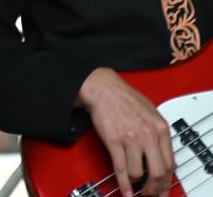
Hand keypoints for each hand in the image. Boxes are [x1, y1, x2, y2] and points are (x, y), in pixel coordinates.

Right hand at [77, 68, 173, 196]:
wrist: (104, 89)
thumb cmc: (126, 98)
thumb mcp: (152, 114)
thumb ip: (159, 135)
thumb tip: (164, 156)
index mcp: (161, 128)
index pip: (171, 163)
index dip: (167, 180)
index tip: (164, 187)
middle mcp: (148, 134)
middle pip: (158, 172)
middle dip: (156, 188)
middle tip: (152, 193)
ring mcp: (130, 139)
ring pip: (138, 172)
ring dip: (137, 184)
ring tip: (137, 187)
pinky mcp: (113, 141)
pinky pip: (121, 168)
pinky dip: (124, 183)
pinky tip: (126, 190)